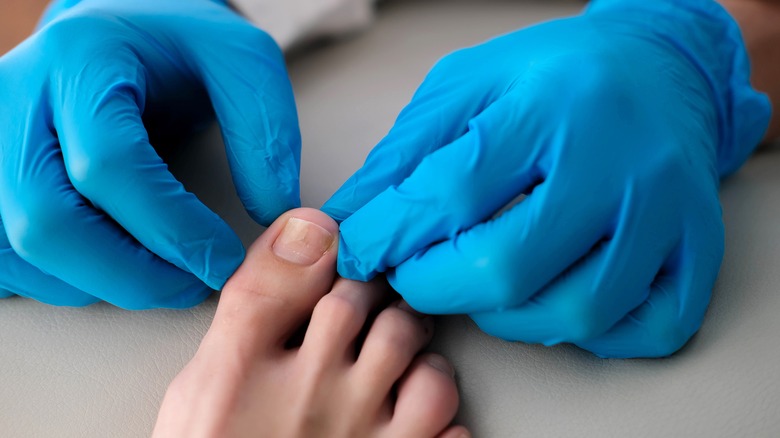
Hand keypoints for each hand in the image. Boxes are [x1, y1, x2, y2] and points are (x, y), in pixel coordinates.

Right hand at [0, 0, 300, 308]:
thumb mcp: (240, 62)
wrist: (123, 35)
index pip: (109, 164)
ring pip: (18, 247)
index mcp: (81, 60)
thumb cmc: (180, 48)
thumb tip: (274, 214)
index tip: (225, 258)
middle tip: (192, 286)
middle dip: (130, 274)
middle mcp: (16, 99)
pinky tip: (109, 271)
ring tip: (161, 278)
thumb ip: (264, 131)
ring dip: (95, 284)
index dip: (172, 228)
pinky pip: (1, 256)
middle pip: (47, 220)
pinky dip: (56, 281)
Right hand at [155, 208, 466, 437]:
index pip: (301, 276)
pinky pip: (452, 432)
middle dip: (375, 298)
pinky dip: (444, 420)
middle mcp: (314, 401)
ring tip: (397, 364)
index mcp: (250, 371)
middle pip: (372, 311)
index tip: (335, 256)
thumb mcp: (205, 380)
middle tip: (369, 309)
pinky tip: (413, 417)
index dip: (327, 254)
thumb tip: (304, 230)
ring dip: (420, 359)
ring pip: (428, 368)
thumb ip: (253, 302)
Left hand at [323, 0, 770, 356]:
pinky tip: (554, 297)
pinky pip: (647, 329)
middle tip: (412, 274)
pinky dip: (591, 333)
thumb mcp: (465, 86)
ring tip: (479, 282)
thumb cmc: (554, 76)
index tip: (360, 251)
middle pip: (508, 267)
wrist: (659, 67)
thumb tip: (349, 222)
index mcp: (548, 106)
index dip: (389, 236)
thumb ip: (403, 155)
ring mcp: (666, 212)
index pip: (451, 194)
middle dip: (435, 287)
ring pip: (576, 311)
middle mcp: (616, 161)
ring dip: (505, 316)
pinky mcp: (698, 249)